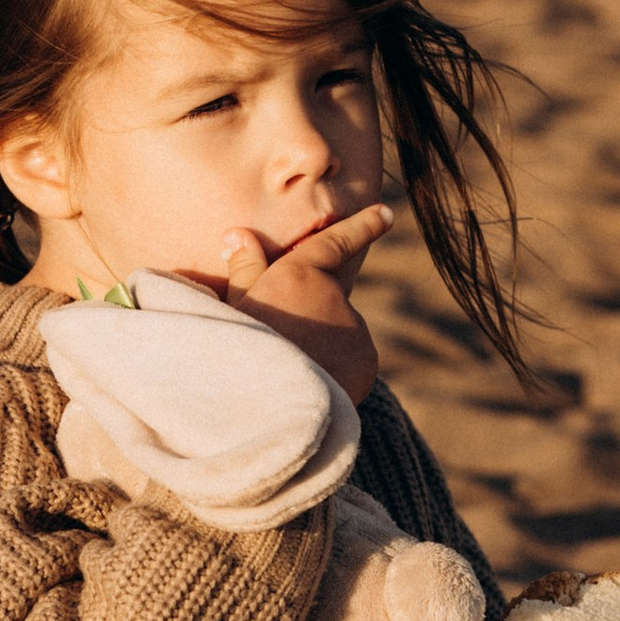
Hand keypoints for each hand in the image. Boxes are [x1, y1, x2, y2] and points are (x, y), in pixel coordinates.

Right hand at [212, 207, 389, 408]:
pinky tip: (311, 385)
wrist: (266, 407)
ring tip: (290, 369)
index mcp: (300, 274)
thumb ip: (244, 271)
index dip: (361, 225)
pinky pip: (352, 359)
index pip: (335, 242)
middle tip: (280, 343)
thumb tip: (238, 234)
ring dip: (323, 345)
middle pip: (329, 300)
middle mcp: (336, 295)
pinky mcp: (367, 360)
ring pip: (341, 332)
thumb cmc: (238, 353)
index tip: (386, 213)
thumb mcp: (233, 308)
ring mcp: (356, 329)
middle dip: (312, 316)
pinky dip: (336, 369)